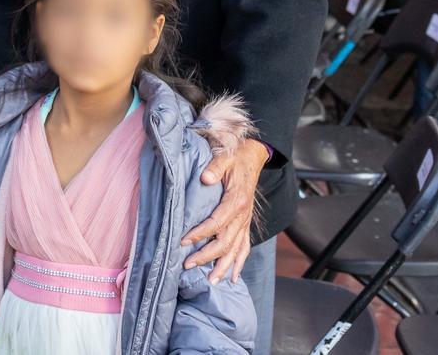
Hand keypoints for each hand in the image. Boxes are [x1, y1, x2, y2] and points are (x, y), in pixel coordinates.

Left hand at [181, 138, 269, 283]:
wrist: (253, 156)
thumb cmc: (235, 157)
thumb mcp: (225, 157)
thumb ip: (215, 167)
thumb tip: (205, 177)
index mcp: (236, 201)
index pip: (216, 223)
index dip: (200, 234)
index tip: (183, 242)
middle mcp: (243, 215)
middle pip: (225, 242)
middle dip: (207, 256)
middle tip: (187, 265)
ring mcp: (245, 221)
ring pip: (236, 249)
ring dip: (224, 266)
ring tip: (211, 281)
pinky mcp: (246, 223)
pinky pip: (245, 247)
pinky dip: (239, 263)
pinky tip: (233, 278)